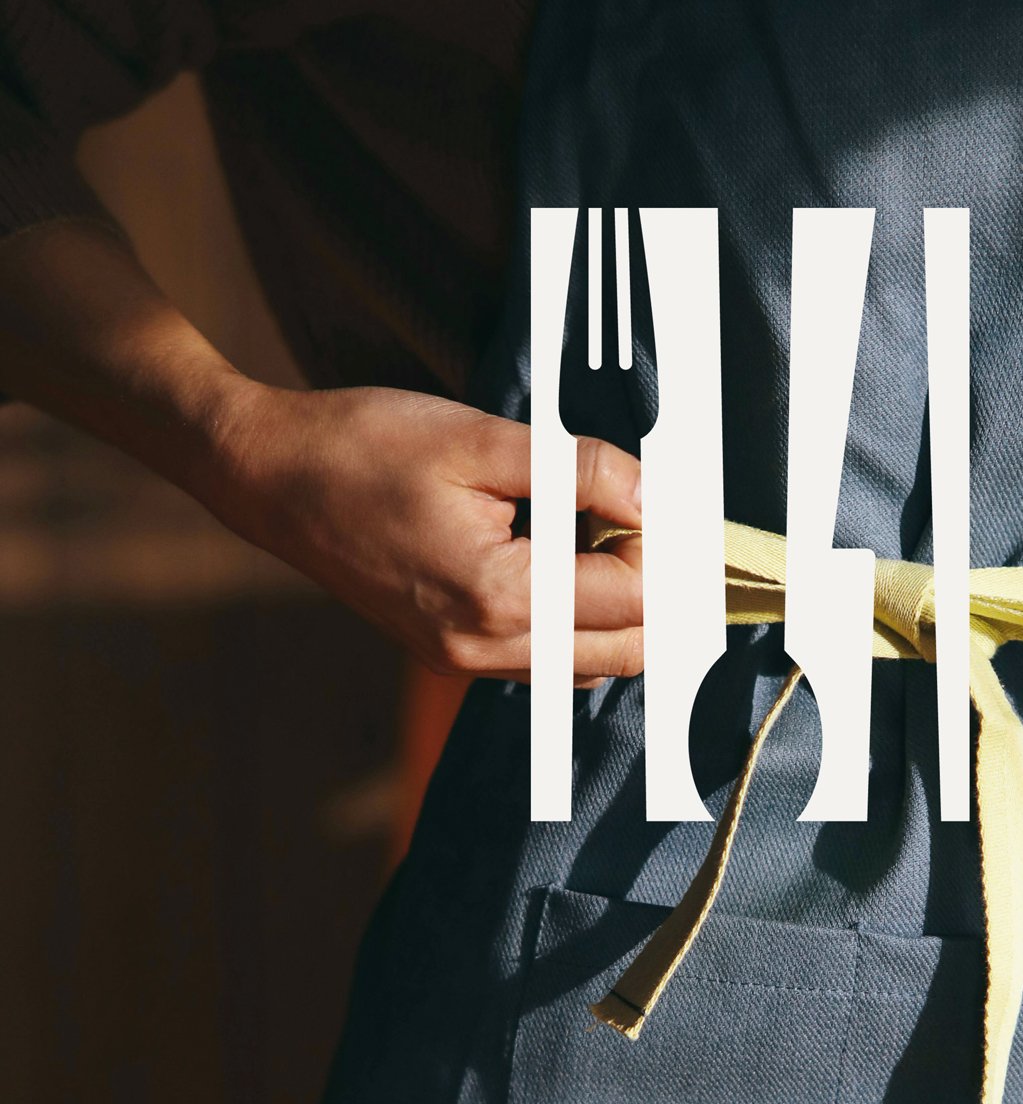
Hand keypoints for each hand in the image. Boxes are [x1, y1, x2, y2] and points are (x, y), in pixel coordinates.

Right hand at [199, 381, 643, 684]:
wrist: (268, 475)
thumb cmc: (364, 447)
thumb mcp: (482, 440)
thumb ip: (580, 472)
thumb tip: (653, 497)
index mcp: (498, 597)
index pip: (632, 598)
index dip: (667, 550)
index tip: (673, 501)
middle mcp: (483, 648)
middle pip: (622, 649)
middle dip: (660, 593)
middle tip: (666, 526)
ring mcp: (461, 659)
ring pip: (585, 664)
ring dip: (621, 612)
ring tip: (619, 537)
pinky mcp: (447, 651)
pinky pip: (541, 660)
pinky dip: (577, 624)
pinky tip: (572, 564)